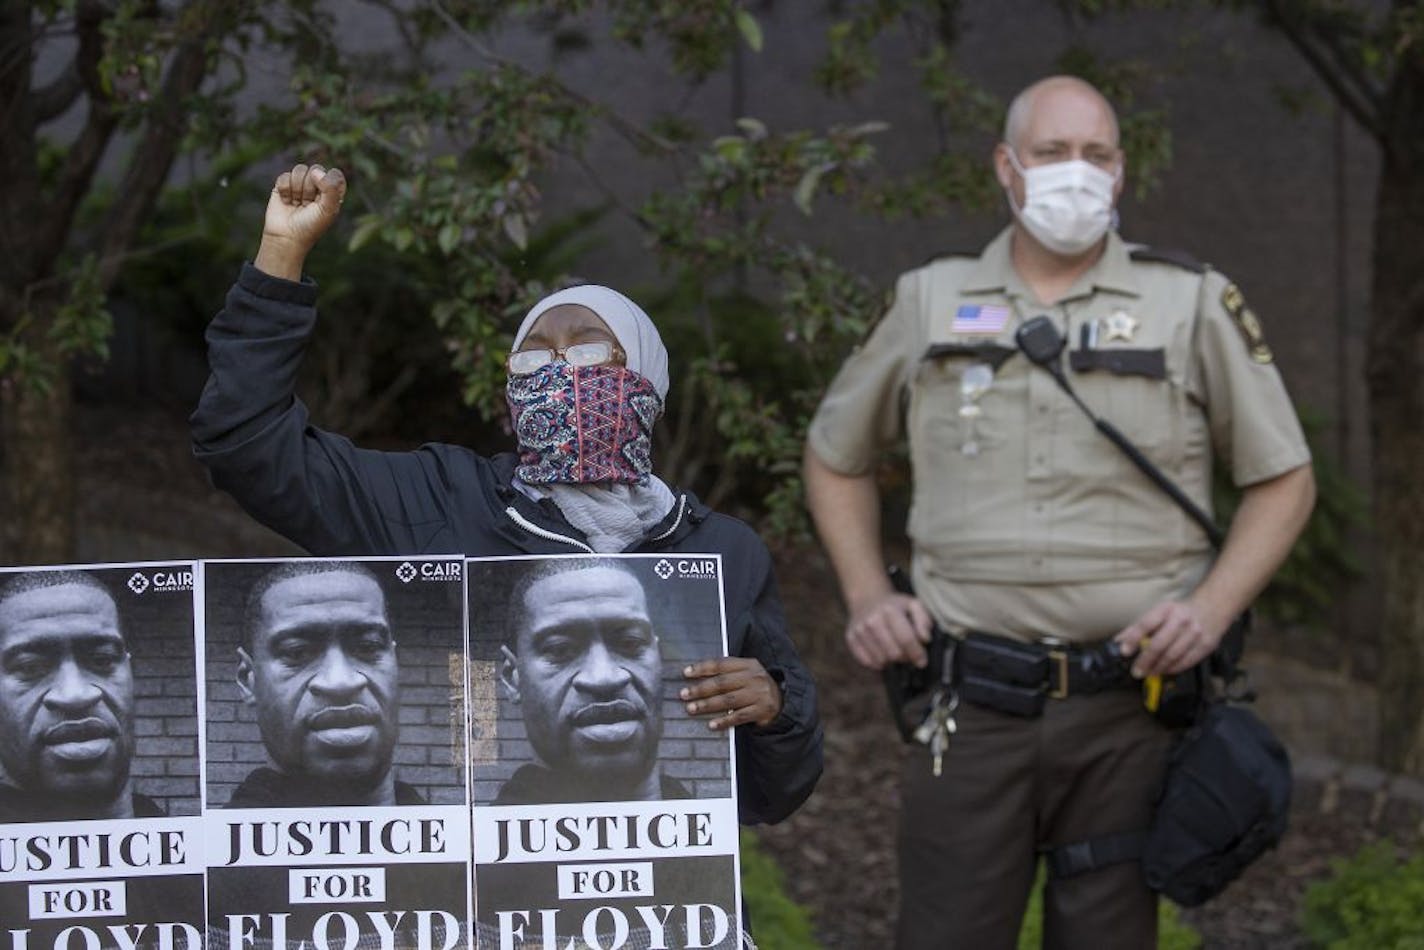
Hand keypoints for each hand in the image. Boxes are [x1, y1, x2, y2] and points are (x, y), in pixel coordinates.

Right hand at [254, 163, 346, 278]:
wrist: (287, 236)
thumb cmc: (311, 225)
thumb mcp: (328, 210)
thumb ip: (330, 188)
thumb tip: (316, 172)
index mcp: (332, 192)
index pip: (335, 174)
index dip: (328, 182)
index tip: (324, 197)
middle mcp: (317, 186)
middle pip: (316, 169)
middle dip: (311, 187)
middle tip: (308, 203)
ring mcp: (300, 185)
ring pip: (300, 169)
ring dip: (298, 188)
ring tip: (297, 203)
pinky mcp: (284, 186)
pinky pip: (285, 175)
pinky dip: (285, 190)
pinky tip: (287, 201)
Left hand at [680, 657, 781, 730]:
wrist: (782, 701)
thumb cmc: (755, 686)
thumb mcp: (745, 674)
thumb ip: (726, 673)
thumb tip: (695, 678)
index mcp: (748, 664)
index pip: (721, 664)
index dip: (702, 668)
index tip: (686, 673)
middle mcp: (754, 677)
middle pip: (723, 683)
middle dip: (701, 689)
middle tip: (684, 694)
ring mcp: (759, 694)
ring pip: (729, 700)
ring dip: (708, 705)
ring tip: (691, 709)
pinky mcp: (762, 711)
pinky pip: (739, 717)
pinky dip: (724, 721)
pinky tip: (711, 725)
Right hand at [845, 590, 932, 669]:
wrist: (868, 599)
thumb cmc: (895, 606)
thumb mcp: (914, 605)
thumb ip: (924, 621)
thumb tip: (924, 639)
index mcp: (890, 611)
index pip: (906, 639)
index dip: (917, 654)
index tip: (922, 661)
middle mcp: (872, 620)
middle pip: (894, 653)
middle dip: (905, 658)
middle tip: (908, 654)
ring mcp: (860, 630)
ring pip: (881, 660)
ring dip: (891, 661)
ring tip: (895, 651)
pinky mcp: (851, 638)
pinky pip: (866, 662)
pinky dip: (877, 663)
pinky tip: (882, 653)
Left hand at [1113, 600, 1221, 676]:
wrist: (1212, 608)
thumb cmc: (1178, 613)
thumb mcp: (1158, 612)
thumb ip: (1138, 627)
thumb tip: (1119, 641)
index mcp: (1166, 609)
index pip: (1146, 624)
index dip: (1133, 638)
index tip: (1124, 651)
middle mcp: (1181, 620)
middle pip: (1159, 644)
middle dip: (1145, 660)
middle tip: (1136, 671)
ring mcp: (1195, 633)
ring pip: (1173, 655)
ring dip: (1158, 667)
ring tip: (1148, 673)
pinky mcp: (1205, 645)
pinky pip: (1186, 661)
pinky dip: (1173, 669)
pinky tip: (1164, 671)